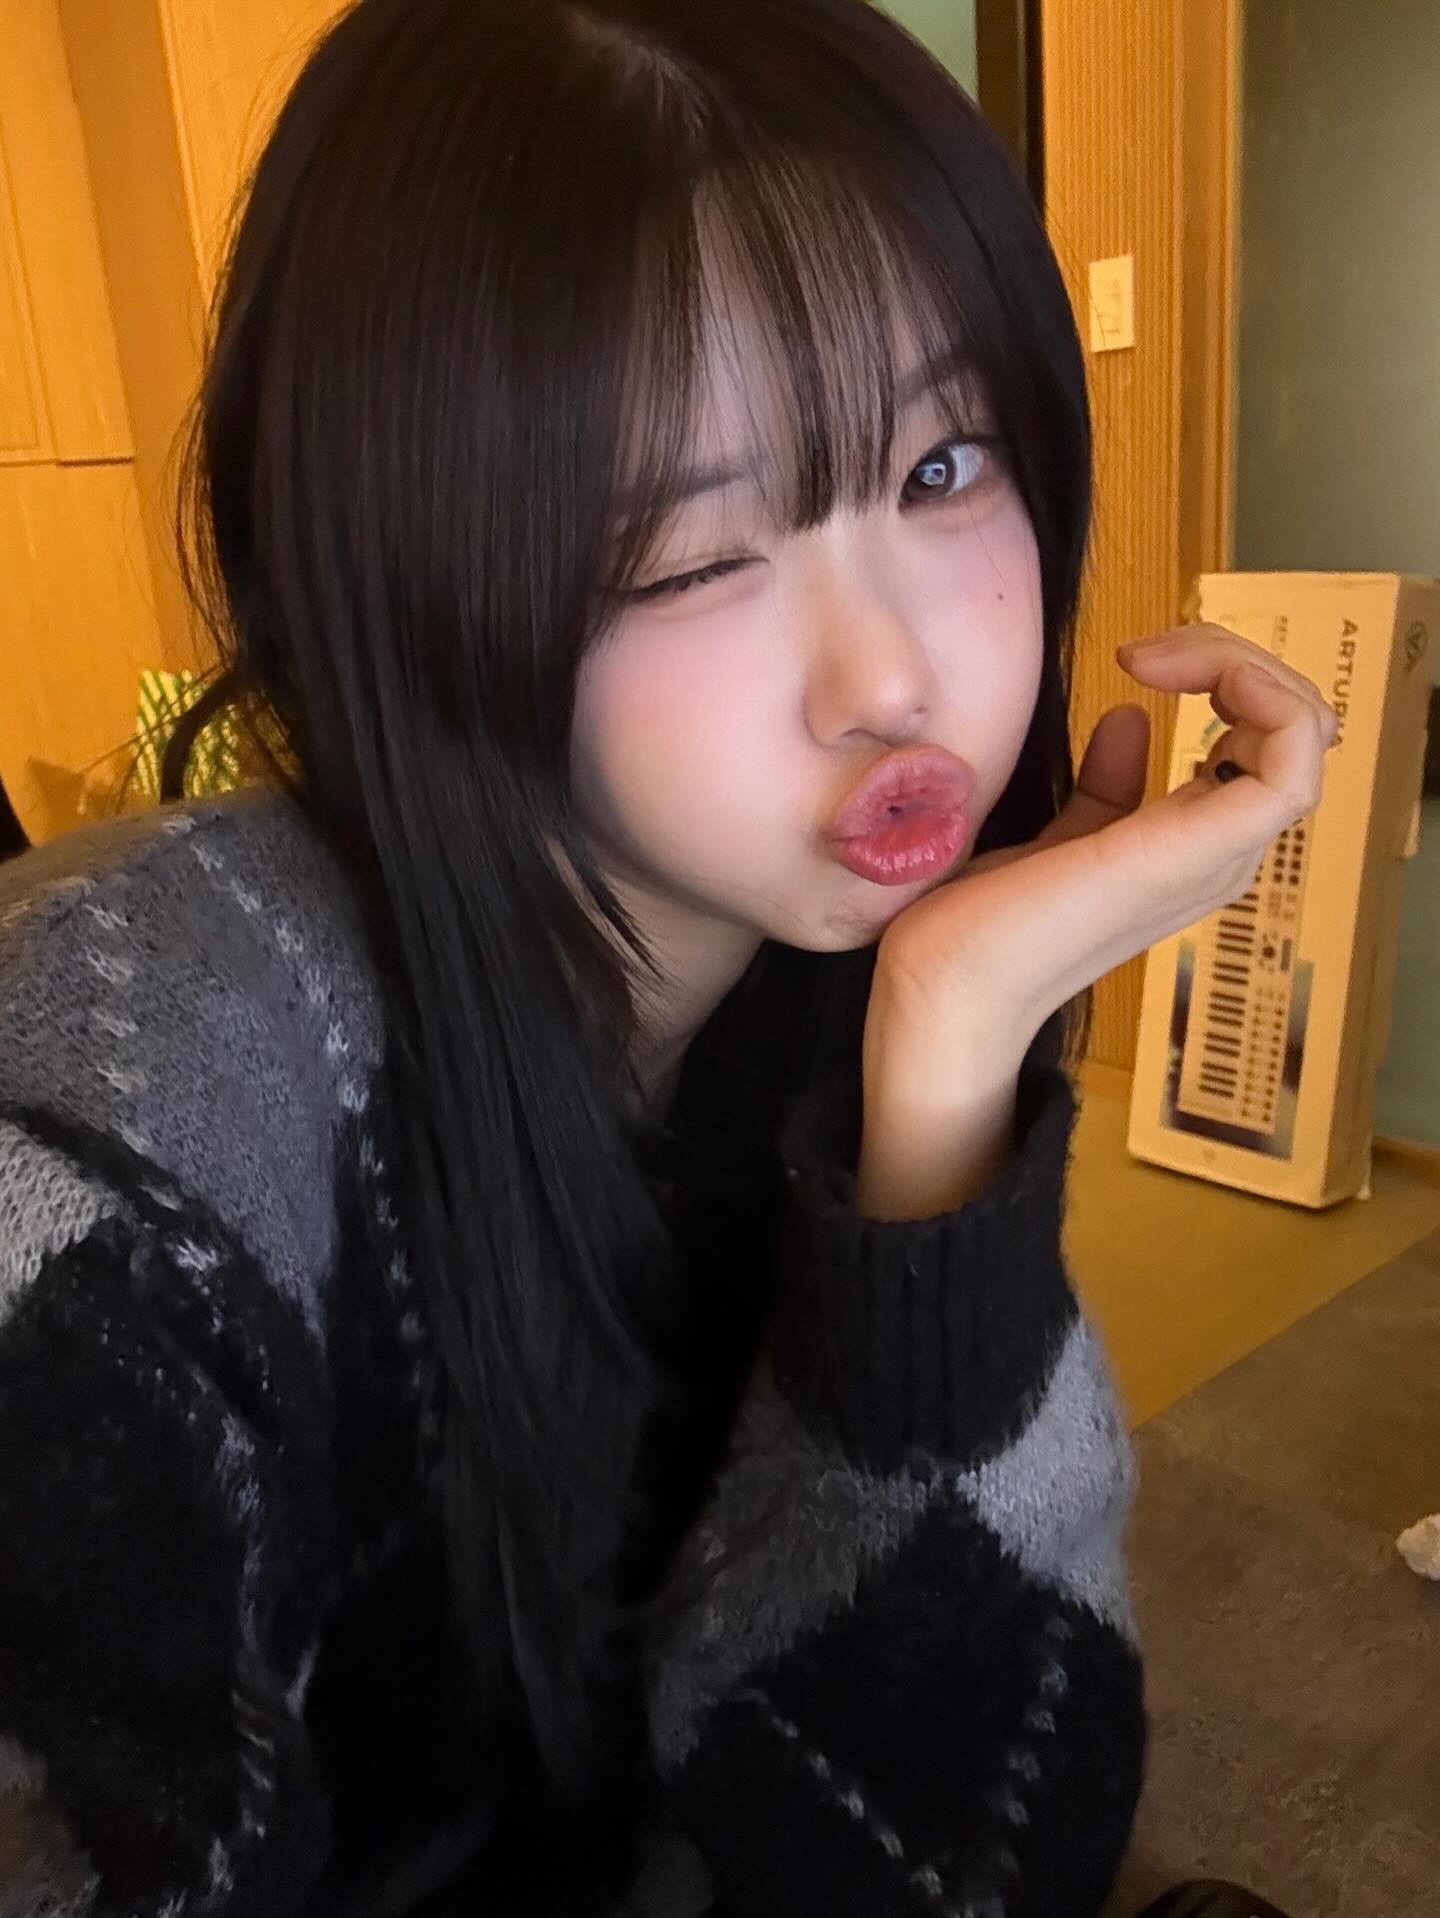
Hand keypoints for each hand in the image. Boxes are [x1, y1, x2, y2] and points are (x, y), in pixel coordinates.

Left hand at [865, 622, 1340, 1081]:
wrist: (944, 989)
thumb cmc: (982, 927)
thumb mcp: (1057, 835)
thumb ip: (1103, 789)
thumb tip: (1128, 719)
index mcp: (1194, 847)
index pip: (1266, 740)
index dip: (1220, 673)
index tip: (1137, 658)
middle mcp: (1221, 855)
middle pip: (1293, 728)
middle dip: (1235, 657)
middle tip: (1147, 650)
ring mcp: (1215, 858)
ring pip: (1301, 736)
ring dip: (1244, 667)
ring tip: (1159, 657)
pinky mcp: (1195, 855)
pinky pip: (1288, 766)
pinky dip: (1256, 698)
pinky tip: (1170, 679)